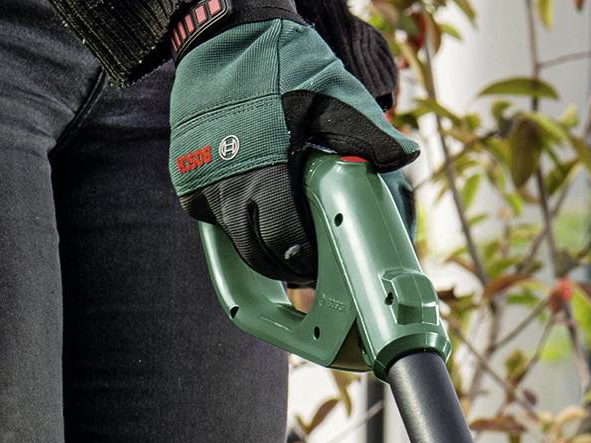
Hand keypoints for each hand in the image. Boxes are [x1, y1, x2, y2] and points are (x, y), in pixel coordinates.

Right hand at [168, 0, 416, 281]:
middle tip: (308, 259)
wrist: (225, 31)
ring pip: (234, 240)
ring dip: (260, 247)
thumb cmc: (282, 62)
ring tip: (284, 241)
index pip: (284, 241)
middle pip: (258, 251)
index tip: (321, 259)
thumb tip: (405, 156)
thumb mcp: (333, 93)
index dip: (305, 259)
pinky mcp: (185, 174)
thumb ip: (367, 132)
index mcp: (265, 167)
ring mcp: (201, 179)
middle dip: (285, 262)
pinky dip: (234, 223)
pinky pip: (211, 218)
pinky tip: (256, 214)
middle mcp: (226, 180)